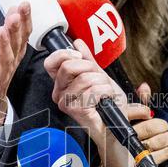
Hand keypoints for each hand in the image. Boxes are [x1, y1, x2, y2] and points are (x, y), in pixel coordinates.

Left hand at [0, 3, 30, 133]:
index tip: (25, 5)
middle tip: (16, 14)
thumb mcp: (0, 48)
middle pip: (15, 45)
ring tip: (1, 30)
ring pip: (5, 59)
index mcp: (14, 54)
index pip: (23, 35)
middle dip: (16, 29)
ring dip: (4, 44)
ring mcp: (2, 75)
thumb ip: (8, 30)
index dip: (25, 20)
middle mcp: (11, 64)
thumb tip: (14, 10)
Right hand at [43, 38, 133, 166]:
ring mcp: (66, 103)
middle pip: (68, 66)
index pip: (51, 62)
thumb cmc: (107, 104)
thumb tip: (78, 42)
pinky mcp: (76, 110)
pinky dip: (106, 91)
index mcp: (61, 84)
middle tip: (99, 79)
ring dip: (103, 82)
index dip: (66, 54)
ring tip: (105, 92)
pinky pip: (93, 90)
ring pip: (85, 78)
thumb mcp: (99, 76)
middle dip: (91, 68)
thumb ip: (88, 60)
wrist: (116, 124)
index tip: (81, 59)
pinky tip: (106, 99)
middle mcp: (59, 93)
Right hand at [127, 83, 167, 165]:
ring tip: (167, 138)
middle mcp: (128, 137)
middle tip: (161, 128)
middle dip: (160, 125)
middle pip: (152, 126)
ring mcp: (137, 151)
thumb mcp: (129, 118)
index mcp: (122, 124)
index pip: (137, 113)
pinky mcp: (147, 163)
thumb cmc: (125, 138)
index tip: (147, 114)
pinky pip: (167, 152)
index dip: (143, 112)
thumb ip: (138, 102)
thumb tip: (144, 86)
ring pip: (162, 139)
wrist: (117, 166)